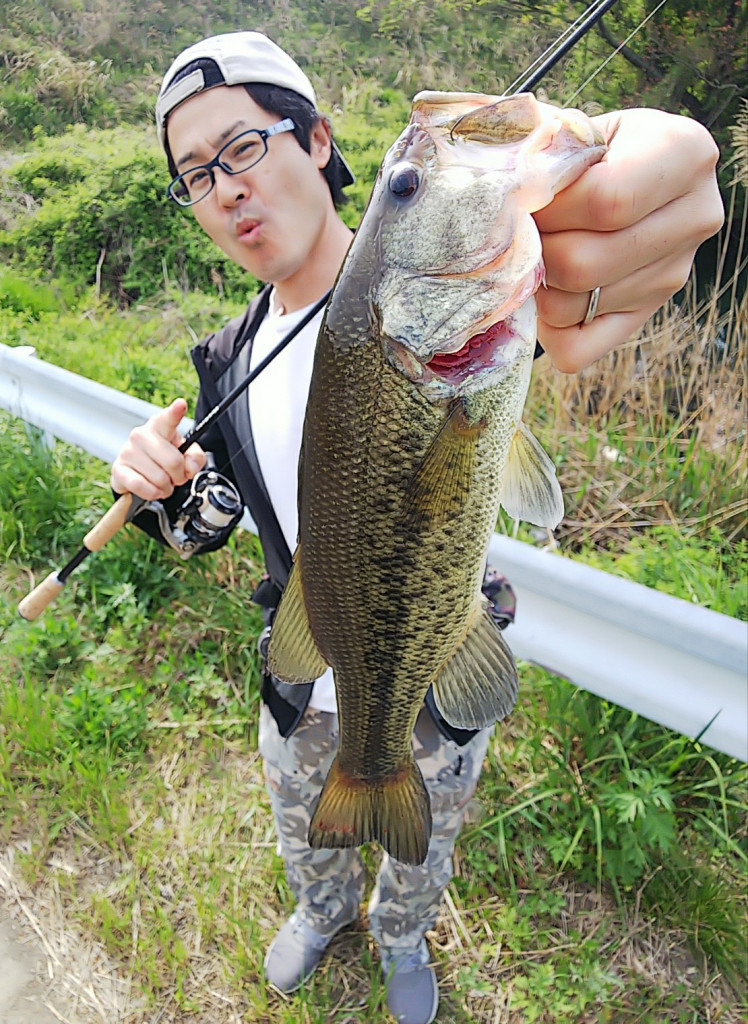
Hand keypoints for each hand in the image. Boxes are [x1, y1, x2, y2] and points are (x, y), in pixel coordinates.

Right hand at [110, 398, 205, 499]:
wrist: (138, 472)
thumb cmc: (163, 458)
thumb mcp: (184, 454)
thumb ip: (195, 458)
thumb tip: (190, 467)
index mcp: (160, 426)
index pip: (168, 419)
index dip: (175, 412)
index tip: (181, 404)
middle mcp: (141, 434)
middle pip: (173, 461)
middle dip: (179, 476)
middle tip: (176, 477)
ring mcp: (128, 451)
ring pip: (159, 478)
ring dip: (166, 487)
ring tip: (163, 483)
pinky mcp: (118, 469)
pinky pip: (142, 486)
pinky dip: (152, 493)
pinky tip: (152, 489)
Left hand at [533, 108, 723, 371]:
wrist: (624, 173)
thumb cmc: (592, 149)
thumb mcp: (580, 130)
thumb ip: (549, 153)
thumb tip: (509, 192)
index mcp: (685, 154)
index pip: (607, 201)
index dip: (549, 208)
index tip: (526, 199)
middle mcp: (694, 218)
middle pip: (585, 262)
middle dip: (535, 250)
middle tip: (522, 231)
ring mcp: (671, 276)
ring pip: (572, 307)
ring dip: (535, 286)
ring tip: (535, 252)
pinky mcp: (644, 317)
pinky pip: (577, 349)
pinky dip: (547, 328)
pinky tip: (548, 292)